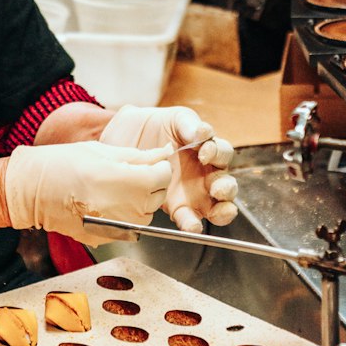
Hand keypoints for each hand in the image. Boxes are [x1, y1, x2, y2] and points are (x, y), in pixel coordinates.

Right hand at [3, 139, 172, 245]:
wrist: (31, 190)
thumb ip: (137, 156)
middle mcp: (125, 208)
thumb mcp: (102, 151)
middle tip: (128, 174)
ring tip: (114, 189)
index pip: (163, 176)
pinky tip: (104, 203)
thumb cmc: (62, 164)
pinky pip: (128, 227)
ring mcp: (116, 227)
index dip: (159, 168)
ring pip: (146, 215)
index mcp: (126, 181)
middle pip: (158, 197)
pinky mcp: (107, 238)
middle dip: (150, 184)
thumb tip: (162, 154)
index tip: (150, 164)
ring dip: (139, 201)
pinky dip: (123, 216)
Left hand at [99, 105, 237, 233]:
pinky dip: (193, 224)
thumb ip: (187, 123)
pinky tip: (191, 226)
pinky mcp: (177, 207)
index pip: (222, 152)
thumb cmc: (149, 126)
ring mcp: (192, 192)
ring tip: (216, 213)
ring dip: (221, 211)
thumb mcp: (170, 118)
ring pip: (218, 206)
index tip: (204, 151)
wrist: (119, 141)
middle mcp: (204, 173)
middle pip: (227, 183)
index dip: (217, 152)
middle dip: (227, 188)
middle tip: (218, 189)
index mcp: (206, 149)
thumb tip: (203, 132)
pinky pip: (190, 219)